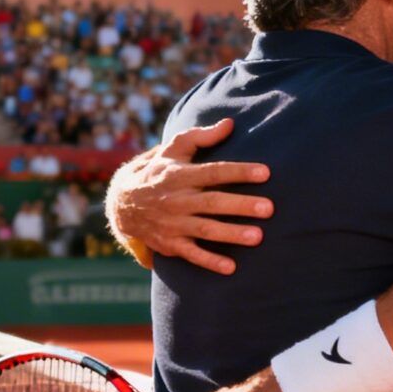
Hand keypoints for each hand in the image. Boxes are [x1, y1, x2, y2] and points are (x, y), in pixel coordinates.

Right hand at [106, 118, 272, 274]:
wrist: (123, 204)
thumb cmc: (158, 172)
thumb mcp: (174, 149)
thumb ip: (202, 136)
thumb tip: (230, 123)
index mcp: (181, 175)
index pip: (214, 172)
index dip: (239, 172)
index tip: (265, 173)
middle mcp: (177, 200)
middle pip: (213, 202)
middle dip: (241, 206)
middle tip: (269, 208)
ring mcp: (174, 224)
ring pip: (206, 230)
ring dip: (231, 234)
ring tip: (258, 236)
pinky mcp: (171, 244)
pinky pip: (192, 255)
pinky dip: (210, 262)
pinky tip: (231, 268)